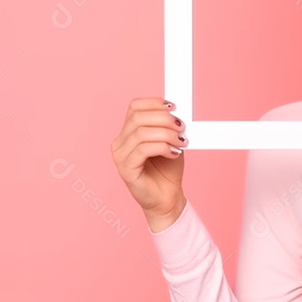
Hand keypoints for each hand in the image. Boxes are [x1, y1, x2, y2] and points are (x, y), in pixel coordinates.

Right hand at [110, 96, 187, 219]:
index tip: (174, 107)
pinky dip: (162, 147)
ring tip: (181, 142)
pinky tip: (174, 153)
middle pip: (137, 118)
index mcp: (128, 132)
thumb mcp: (171, 141)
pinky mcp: (126, 170)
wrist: (168, 197)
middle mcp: (120, 142)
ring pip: (141, 133)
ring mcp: (120, 156)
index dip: (154, 103)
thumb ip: (168, 127)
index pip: (134, 107)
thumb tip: (175, 113)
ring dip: (166, 134)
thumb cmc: (168, 169)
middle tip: (181, 127)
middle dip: (163, 119)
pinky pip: (143, 149)